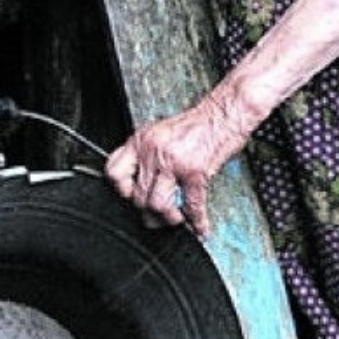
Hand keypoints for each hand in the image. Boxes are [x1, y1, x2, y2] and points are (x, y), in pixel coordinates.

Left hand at [105, 91, 253, 237]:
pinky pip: (191, 205)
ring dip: (169, 217)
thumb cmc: (198, 122)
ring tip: (178, 218)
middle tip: (158, 216)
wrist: (224, 112)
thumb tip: (143, 183)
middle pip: (138, 195)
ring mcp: (173, 161)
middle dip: (149, 211)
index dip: (122, 190)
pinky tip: (200, 226)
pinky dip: (197, 221)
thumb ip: (148, 155)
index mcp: (142, 140)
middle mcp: (153, 150)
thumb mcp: (161, 133)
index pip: (114, 171)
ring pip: (158, 204)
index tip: (131, 196)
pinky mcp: (195, 171)